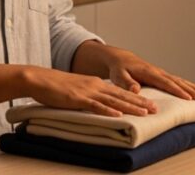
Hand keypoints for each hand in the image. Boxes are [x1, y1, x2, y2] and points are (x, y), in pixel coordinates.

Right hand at [22, 66, 157, 116]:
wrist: (40, 79)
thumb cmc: (56, 87)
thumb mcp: (77, 89)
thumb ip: (89, 95)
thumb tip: (100, 104)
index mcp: (96, 83)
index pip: (120, 92)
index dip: (136, 98)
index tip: (150, 104)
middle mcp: (95, 85)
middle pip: (121, 95)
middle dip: (139, 103)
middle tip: (155, 109)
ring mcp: (87, 91)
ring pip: (113, 100)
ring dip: (130, 107)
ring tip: (144, 113)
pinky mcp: (78, 98)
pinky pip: (95, 105)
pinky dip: (108, 110)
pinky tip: (118, 115)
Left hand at [82, 42, 194, 101]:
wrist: (122, 59)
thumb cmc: (120, 69)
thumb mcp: (118, 76)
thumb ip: (127, 83)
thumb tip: (136, 90)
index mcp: (149, 72)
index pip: (165, 82)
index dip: (177, 91)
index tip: (188, 98)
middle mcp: (158, 72)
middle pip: (177, 81)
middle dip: (190, 90)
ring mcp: (162, 73)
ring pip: (180, 80)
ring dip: (193, 88)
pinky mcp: (163, 76)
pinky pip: (178, 81)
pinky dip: (188, 86)